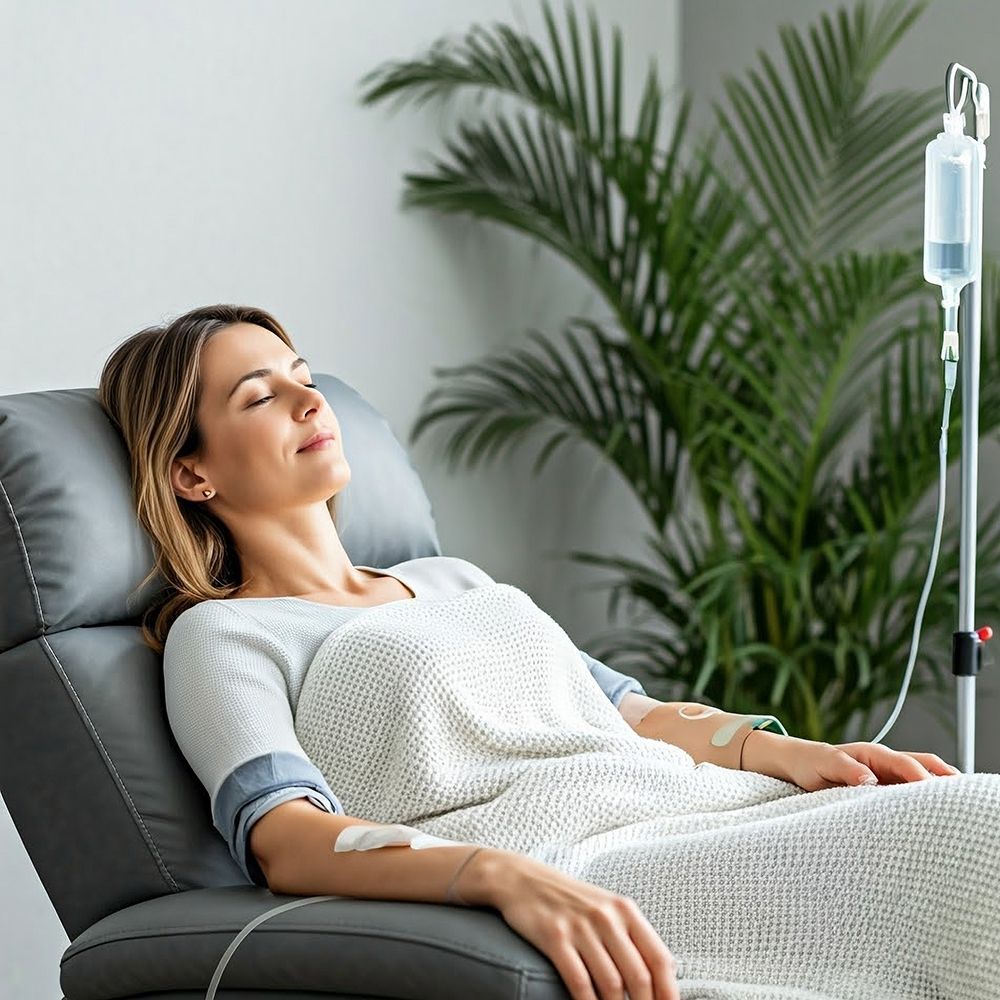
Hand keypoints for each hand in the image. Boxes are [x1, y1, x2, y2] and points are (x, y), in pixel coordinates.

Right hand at [489, 851, 679, 999]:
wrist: (524, 879)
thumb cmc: (570, 900)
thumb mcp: (606, 909)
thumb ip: (632, 937)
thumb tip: (662, 977)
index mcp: (626, 911)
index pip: (660, 959)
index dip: (669, 993)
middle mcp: (607, 917)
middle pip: (638, 977)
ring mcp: (580, 927)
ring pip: (611, 984)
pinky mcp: (555, 937)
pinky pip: (579, 982)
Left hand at [776, 737, 962, 791]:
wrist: (797, 764)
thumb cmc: (809, 762)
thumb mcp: (822, 764)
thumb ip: (844, 769)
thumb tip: (868, 778)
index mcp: (872, 754)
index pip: (906, 764)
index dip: (922, 778)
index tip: (934, 793)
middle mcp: (883, 763)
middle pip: (922, 766)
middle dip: (943, 779)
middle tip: (960, 799)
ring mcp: (884, 775)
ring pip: (918, 779)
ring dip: (936, 789)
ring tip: (954, 809)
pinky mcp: (880, 789)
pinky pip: (906, 792)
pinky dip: (921, 799)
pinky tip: (930, 814)